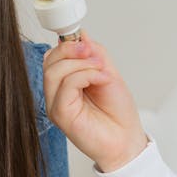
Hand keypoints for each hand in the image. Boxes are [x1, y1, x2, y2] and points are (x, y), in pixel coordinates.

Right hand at [43, 33, 147, 171]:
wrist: (127, 140)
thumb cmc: (118, 112)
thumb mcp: (108, 73)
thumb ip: (94, 54)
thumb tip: (80, 35)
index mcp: (66, 81)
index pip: (53, 55)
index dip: (66, 43)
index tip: (84, 39)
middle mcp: (57, 92)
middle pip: (49, 60)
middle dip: (71, 49)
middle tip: (92, 52)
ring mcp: (56, 104)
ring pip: (54, 71)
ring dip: (81, 64)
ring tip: (101, 70)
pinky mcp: (60, 114)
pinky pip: (65, 86)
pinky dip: (85, 76)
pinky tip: (100, 80)